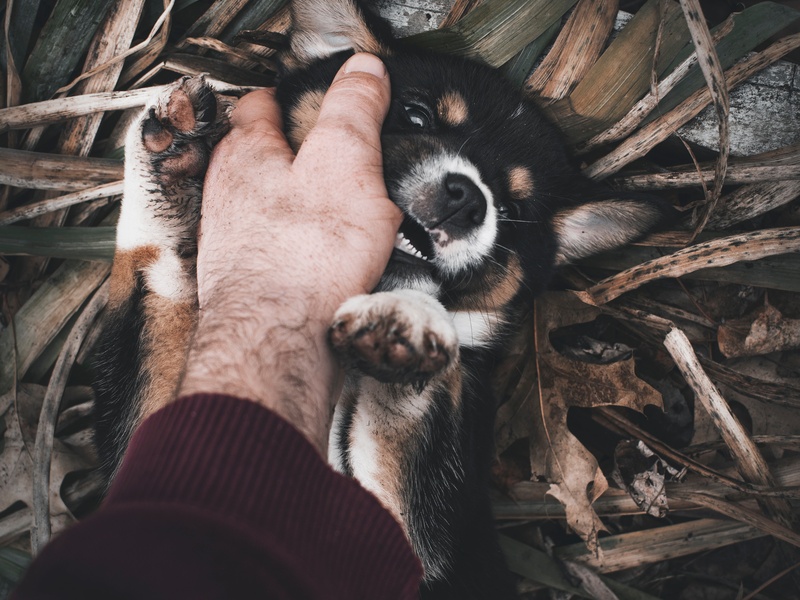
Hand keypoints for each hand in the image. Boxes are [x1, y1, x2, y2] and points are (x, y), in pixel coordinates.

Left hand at [179, 54, 399, 453]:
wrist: (279, 344)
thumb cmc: (304, 256)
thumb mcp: (345, 162)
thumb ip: (354, 112)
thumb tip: (366, 71)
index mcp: (247, 155)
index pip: (261, 106)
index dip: (290, 98)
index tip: (314, 99)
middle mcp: (231, 196)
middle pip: (263, 160)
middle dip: (298, 158)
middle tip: (338, 162)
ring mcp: (237, 244)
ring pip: (272, 211)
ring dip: (305, 211)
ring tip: (346, 218)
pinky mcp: (252, 285)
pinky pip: (283, 254)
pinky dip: (306, 253)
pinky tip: (333, 266)